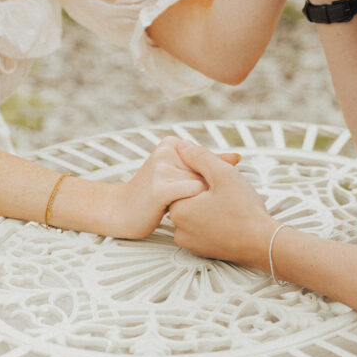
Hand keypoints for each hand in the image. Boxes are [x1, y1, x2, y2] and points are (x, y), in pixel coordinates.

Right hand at [108, 137, 239, 238]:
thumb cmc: (152, 195)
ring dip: (200, 201)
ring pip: (202, 183)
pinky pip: (192, 194)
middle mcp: (167, 151)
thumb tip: (236, 157)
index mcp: (172, 143)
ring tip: (188, 209)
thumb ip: (206, 164)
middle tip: (195, 204)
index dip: (209, 179)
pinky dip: (195, 206)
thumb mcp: (179, 173)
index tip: (198, 192)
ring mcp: (162, 167)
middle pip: (206, 171)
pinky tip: (185, 213)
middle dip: (207, 190)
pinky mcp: (160, 188)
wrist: (120, 211)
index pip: (207, 159)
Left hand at [170, 141, 275, 268]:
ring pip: (196, 212)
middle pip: (188, 198)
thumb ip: (199, 157)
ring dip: (209, 204)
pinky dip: (213, 219)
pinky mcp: (203, 251)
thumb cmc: (244, 210)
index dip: (201, 175)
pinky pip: (203, 228)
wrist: (264, 243)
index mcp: (179, 210)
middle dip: (205, 189)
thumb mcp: (222, 173)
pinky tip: (230, 216)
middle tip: (227, 190)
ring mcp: (191, 243)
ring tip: (230, 203)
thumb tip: (182, 147)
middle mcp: (180, 230)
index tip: (218, 178)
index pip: (182, 183)